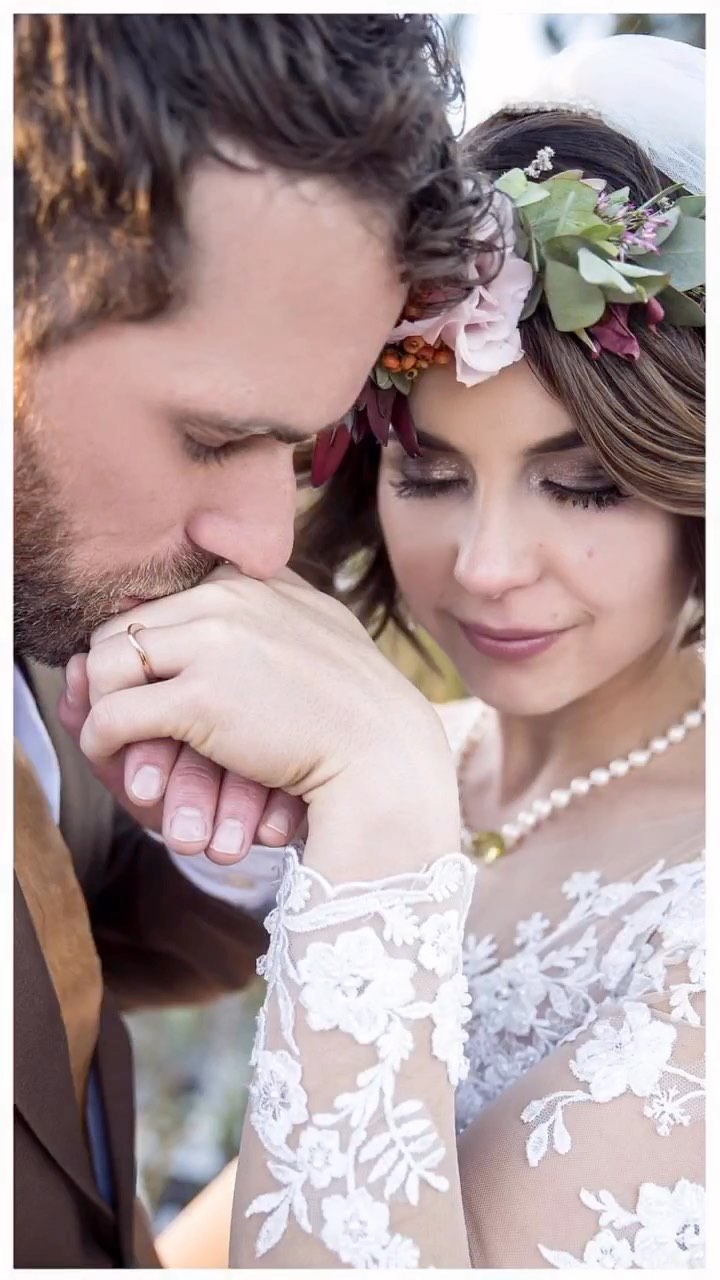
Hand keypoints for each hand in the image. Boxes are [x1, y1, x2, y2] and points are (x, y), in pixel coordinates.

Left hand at [79, 567, 459, 875]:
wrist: (384, 755)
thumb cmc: (355, 704)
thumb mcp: (318, 622)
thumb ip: (276, 591)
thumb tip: (223, 557)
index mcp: (250, 580)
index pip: (160, 597)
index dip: (143, 642)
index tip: (146, 679)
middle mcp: (226, 597)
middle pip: (122, 627)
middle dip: (112, 675)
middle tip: (118, 713)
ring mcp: (212, 643)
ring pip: (103, 664)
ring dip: (100, 706)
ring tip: (114, 737)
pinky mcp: (199, 697)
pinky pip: (113, 715)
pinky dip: (101, 741)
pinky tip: (116, 760)